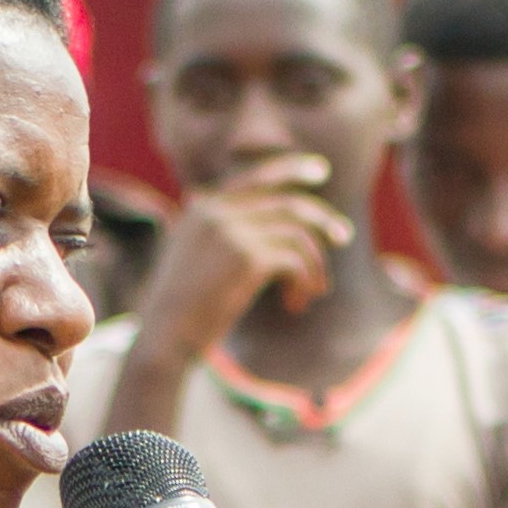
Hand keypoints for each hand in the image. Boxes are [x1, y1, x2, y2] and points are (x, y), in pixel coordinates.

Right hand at [131, 152, 352, 351]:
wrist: (163, 338)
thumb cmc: (180, 309)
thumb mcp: (191, 257)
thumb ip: (216, 232)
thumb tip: (240, 216)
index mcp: (202, 208)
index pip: (257, 176)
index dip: (292, 168)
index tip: (321, 171)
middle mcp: (216, 212)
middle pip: (288, 202)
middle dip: (322, 219)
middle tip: (344, 237)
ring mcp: (232, 232)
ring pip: (298, 233)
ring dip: (315, 263)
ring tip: (315, 290)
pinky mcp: (247, 258)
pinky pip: (296, 260)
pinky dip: (305, 281)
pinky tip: (297, 303)